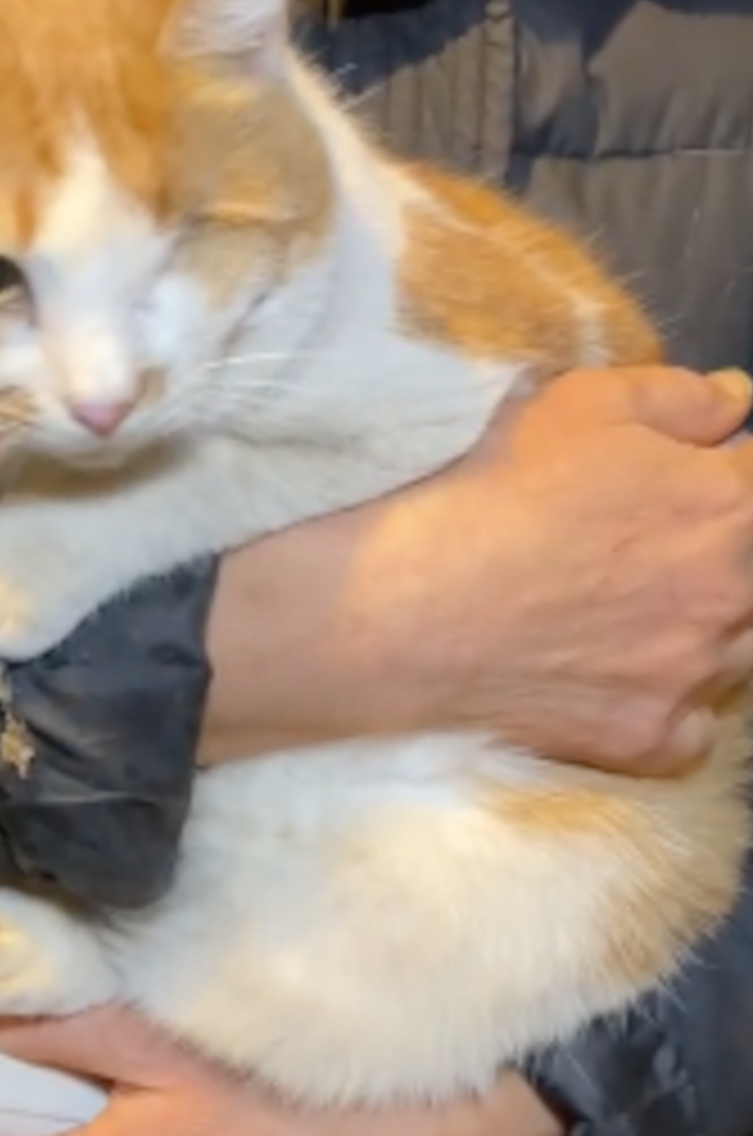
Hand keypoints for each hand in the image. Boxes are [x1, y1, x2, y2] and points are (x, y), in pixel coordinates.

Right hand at [204, 366, 752, 773]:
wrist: (415, 605)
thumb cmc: (497, 492)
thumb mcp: (582, 404)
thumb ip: (680, 398)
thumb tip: (736, 404)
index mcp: (732, 508)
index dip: (727, 481)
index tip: (684, 487)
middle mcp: (734, 595)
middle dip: (717, 560)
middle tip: (644, 555)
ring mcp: (694, 674)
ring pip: (738, 653)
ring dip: (701, 631)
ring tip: (627, 616)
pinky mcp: (649, 737)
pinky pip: (693, 730)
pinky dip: (671, 708)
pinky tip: (619, 681)